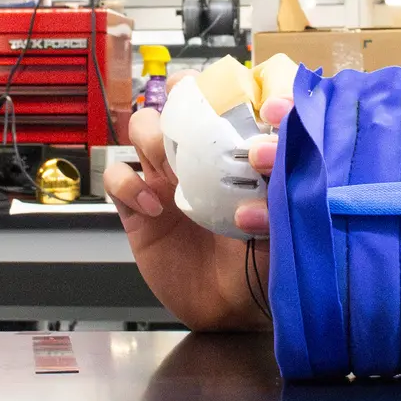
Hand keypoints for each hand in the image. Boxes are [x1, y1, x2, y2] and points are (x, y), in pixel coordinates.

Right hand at [105, 71, 292, 330]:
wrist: (232, 312)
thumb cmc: (262, 265)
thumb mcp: (282, 223)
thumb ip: (279, 188)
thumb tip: (266, 157)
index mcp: (234, 150)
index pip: (231, 97)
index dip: (240, 88)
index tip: (260, 105)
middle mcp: (198, 156)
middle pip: (177, 99)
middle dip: (182, 99)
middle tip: (195, 123)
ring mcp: (165, 179)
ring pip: (142, 127)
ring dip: (152, 136)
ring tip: (171, 167)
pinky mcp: (138, 209)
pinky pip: (118, 178)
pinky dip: (130, 185)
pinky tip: (155, 208)